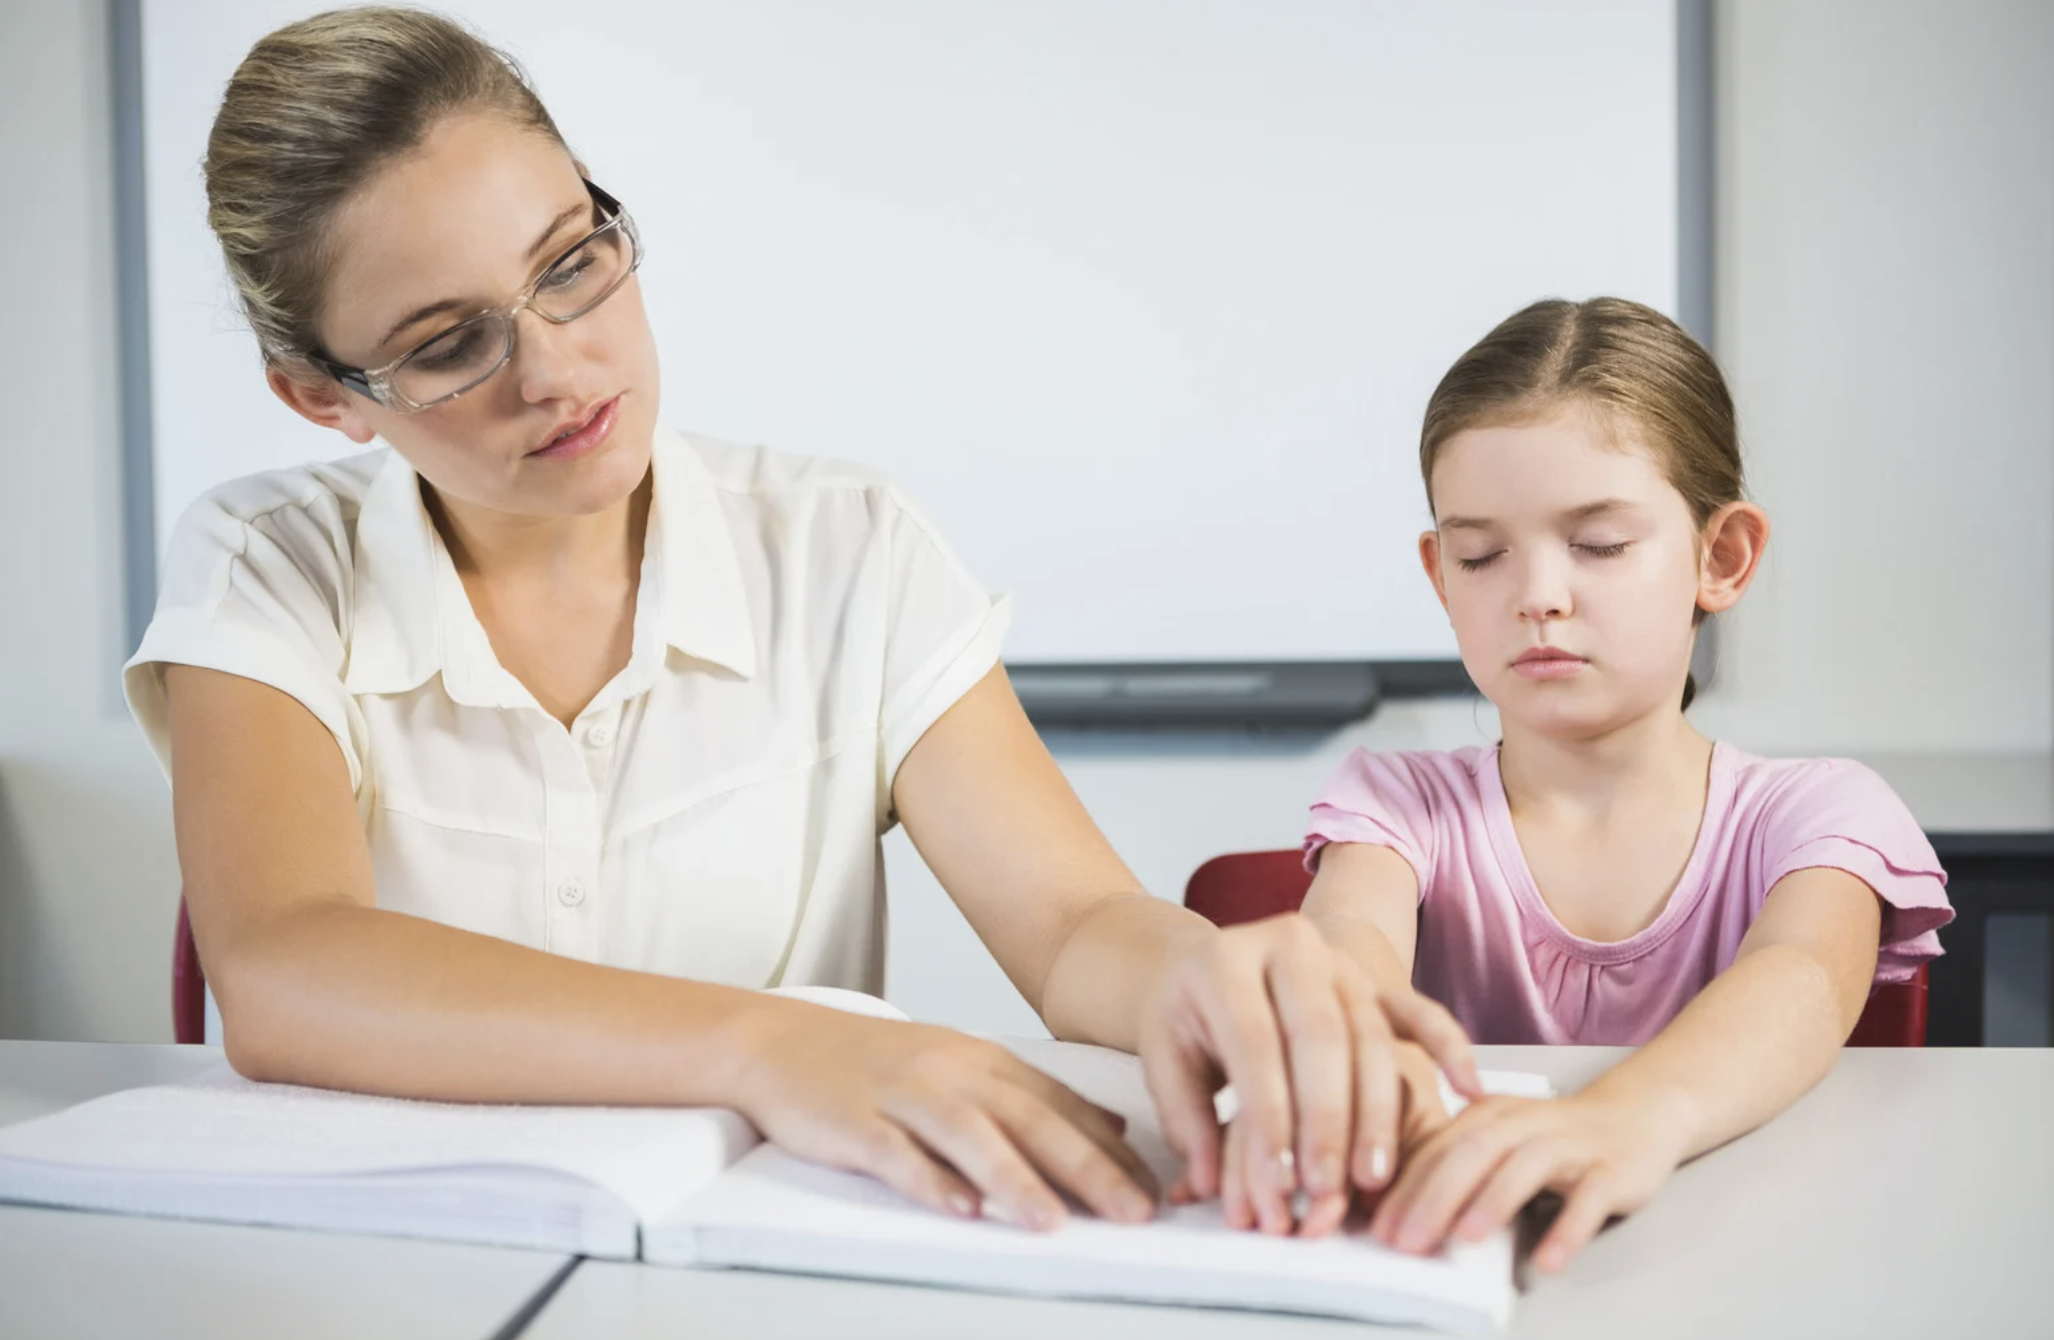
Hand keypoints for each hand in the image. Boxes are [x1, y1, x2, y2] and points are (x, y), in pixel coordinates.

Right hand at [732, 1001, 1157, 1230]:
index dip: (1113, 1150)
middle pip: (1031, 1121)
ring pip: (970, 1137)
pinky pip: (897, 1153)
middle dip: (1089, 1169)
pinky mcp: (855, 1121)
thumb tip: (1111, 1125)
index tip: (1157, 1188)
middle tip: (1135, 1212)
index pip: (1062, 1107)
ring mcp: (902, 1095)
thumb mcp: (964, 1065)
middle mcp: (952, 1073)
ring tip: (1056, 1222)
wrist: (781, 1041)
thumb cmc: (877, 1063)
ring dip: (1016, 1180)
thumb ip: (1034, 1096)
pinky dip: (930, 1181)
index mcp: (984, 1061)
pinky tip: (959, 1210)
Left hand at [1136, 914, 1480, 1236]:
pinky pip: (1417, 1009)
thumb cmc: (1188, 1019)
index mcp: (1223, 960)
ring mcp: (1336, 957)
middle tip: (1327, 1185)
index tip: (1278, 1178)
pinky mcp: (1374, 976)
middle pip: (1318, 1035)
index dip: (1268, 1114)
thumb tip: (1209, 1182)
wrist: (1210, 963)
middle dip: (1327, 1119)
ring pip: (1368, 1034)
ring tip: (1372, 1174)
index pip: (1254, 1042)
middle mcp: (1286, 944)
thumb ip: (1185, 1118)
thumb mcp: (1165, 1057)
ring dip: (1375, 1109)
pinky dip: (1447, 1046)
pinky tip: (1468, 1089)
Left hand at [1367, 1089, 1690, 1270]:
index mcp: (1489, 1114)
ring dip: (1493, 1202)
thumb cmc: (1553, 1138)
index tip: (1379, 1228)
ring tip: (1464, 1239)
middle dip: (1435, 1197)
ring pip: (1527, 1165)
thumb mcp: (1500, 1141)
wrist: (1635, 1114)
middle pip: (1474, 1152)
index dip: (1406, 1188)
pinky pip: (1589, 1199)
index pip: (1438, 1148)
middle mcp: (1526, 1122)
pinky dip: (1567, 1228)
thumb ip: (1457, 1166)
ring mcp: (1571, 1144)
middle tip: (1408, 1241)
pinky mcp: (1612, 1170)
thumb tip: (1401, 1214)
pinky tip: (1548, 1260)